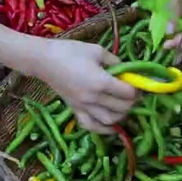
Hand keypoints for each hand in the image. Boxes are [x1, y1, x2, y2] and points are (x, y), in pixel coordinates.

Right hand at [0, 26, 135, 133]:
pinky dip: (104, 129)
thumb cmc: (70, 51)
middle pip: (122, 108)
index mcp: (100, 82)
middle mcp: (93, 98)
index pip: (128, 93)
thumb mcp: (97, 51)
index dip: (137, 88)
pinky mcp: (75, 110)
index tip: (137, 82)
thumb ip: (116, 62)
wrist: (44, 60)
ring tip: (124, 106)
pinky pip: (91, 126)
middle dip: (132, 102)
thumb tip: (127, 71)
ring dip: (121, 116)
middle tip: (134, 94)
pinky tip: (112, 126)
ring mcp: (83, 107)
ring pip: (109, 121)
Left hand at [162, 0, 181, 64]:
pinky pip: (168, 15)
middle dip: (177, 40)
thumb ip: (171, 11)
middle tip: (165, 48)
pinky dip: (162, 23)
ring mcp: (181, 2)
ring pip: (177, 24)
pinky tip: (155, 31)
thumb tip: (170, 32)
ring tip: (160, 44)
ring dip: (169, 34)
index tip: (172, 45)